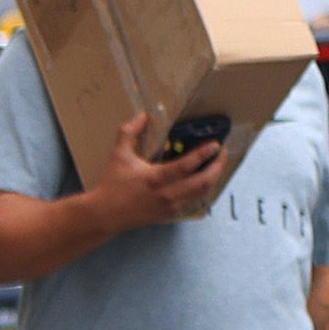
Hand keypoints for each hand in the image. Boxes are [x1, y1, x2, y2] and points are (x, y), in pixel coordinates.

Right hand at [91, 114, 226, 226]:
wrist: (106, 214)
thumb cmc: (113, 183)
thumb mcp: (119, 155)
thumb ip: (129, 133)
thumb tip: (143, 116)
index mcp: (155, 178)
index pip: (186, 166)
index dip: (204, 154)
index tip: (216, 144)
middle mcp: (167, 194)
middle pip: (202, 181)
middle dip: (217, 166)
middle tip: (222, 154)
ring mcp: (171, 206)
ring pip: (203, 192)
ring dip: (214, 178)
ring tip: (217, 165)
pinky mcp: (171, 213)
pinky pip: (196, 201)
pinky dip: (204, 189)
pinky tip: (206, 180)